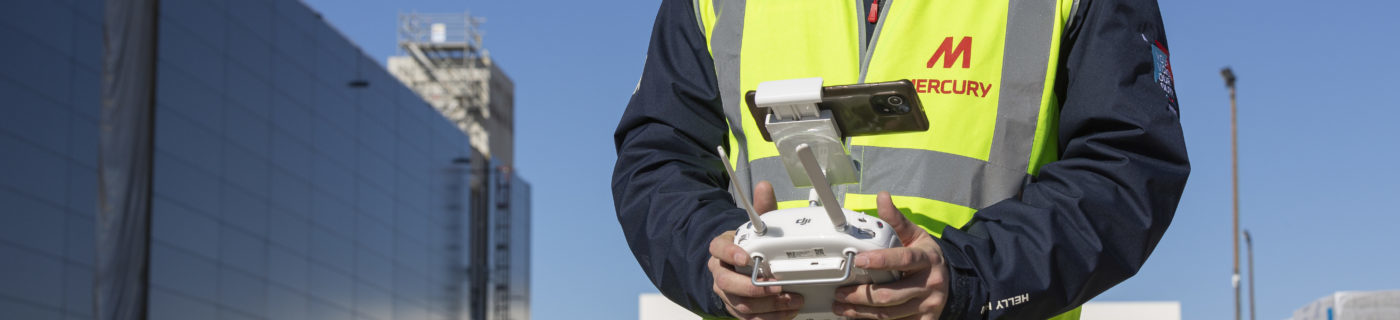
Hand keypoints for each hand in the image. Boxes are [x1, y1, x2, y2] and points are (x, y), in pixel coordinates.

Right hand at [708, 181, 803, 319]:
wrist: (737, 268)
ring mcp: (727, 294)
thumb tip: (765, 187)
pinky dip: (770, 318)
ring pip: (741, 304)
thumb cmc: (748, 246)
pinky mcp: (737, 309)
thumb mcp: (754, 227)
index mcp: (721, 249)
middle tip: (776, 286)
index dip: (730, 253)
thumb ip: (761, 209)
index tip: (746, 256)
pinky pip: (749, 319)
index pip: (718, 248)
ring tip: (791, 300)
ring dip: (767, 306)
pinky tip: (788, 313)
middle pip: (727, 283)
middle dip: (753, 288)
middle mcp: (720, 273)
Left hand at [832, 192, 949, 319]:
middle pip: (890, 294)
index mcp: (927, 258)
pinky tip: (858, 317)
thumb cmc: (926, 256)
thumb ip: (895, 219)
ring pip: (889, 313)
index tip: (858, 260)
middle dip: (860, 295)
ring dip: (861, 312)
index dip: (879, 260)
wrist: (949, 280)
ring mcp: (928, 305)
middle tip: (840, 292)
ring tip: (842, 306)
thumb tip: (882, 197)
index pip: (903, 259)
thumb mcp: (915, 235)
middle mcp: (930, 283)